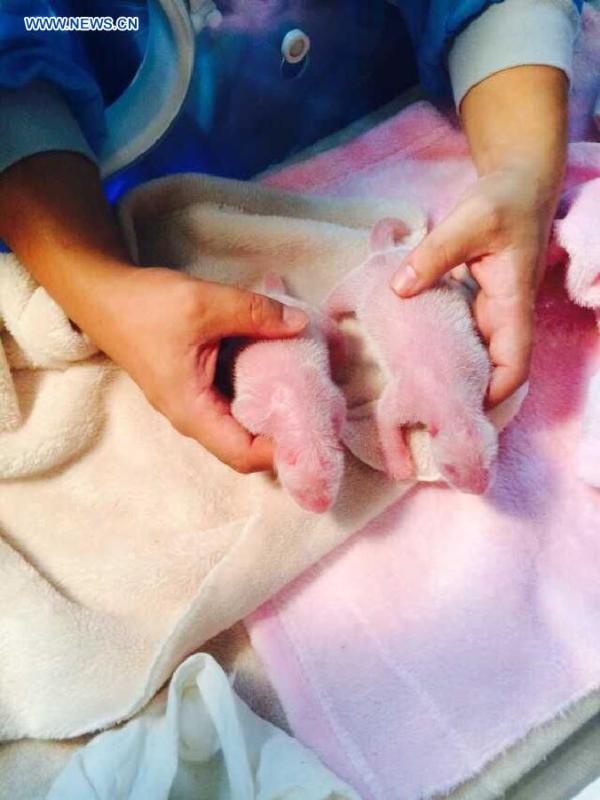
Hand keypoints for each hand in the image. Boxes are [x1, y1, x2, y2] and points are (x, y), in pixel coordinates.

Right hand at [93, 267, 306, 472]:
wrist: (104, 296)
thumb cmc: (145, 307)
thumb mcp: (205, 304)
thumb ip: (256, 313)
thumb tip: (302, 323)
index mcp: (192, 410)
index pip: (243, 455)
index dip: (281, 452)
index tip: (314, 430)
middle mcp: (194, 417)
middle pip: (246, 446)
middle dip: (284, 434)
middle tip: (321, 411)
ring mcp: (194, 404)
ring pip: (241, 425)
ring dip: (273, 414)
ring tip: (310, 394)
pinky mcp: (197, 388)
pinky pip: (234, 403)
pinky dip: (259, 394)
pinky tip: (282, 372)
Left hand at [391, 166, 550, 405]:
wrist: (519, 182)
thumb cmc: (503, 200)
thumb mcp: (469, 220)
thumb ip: (434, 253)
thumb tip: (399, 288)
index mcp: (514, 302)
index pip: (515, 363)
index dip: (495, 392)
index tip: (462, 409)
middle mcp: (506, 314)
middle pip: (495, 370)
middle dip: (470, 394)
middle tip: (429, 412)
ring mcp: (492, 310)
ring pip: (479, 356)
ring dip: (457, 374)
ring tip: (419, 393)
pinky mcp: (478, 303)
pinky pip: (464, 335)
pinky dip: (446, 349)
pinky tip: (417, 355)